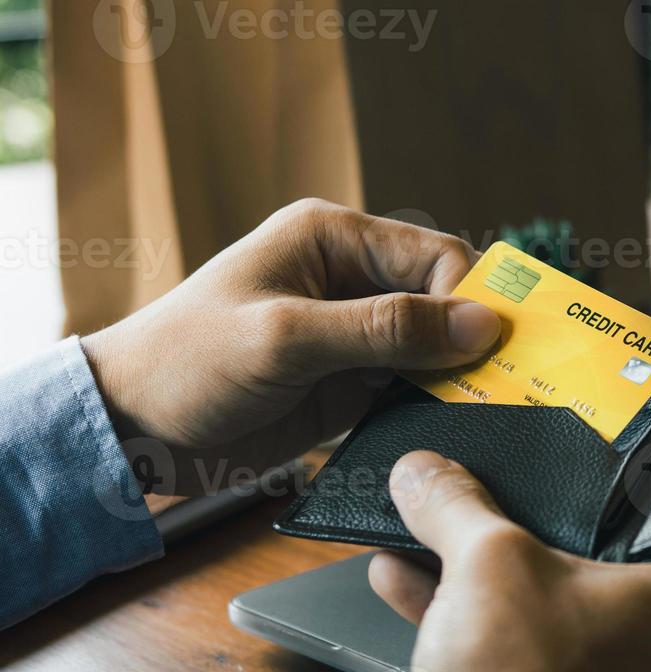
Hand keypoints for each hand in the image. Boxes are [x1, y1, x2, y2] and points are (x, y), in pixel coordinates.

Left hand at [82, 199, 500, 494]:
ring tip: (482, 411)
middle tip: (501, 386)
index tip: (490, 352)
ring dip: (456, 377)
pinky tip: (445, 427)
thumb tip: (483, 324)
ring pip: (435, 348)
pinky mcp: (348, 385)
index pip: (436, 258)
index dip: (469, 300)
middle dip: (471, 341)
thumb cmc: (187, 363)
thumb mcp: (287, 338)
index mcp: (334, 240)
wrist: (128, 431)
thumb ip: (386, 329)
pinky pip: (411, 388)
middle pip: (445, 302)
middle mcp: (351, 280)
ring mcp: (352, 335)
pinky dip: (432, 406)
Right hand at [369, 450, 650, 671]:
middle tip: (524, 495)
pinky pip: (535, 657)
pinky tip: (416, 592)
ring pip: (568, 612)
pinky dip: (485, 625)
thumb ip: (457, 507)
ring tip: (442, 539)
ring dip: (503, 576)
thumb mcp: (487, 564)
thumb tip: (426, 475)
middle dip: (556, 530)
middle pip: (625, 564)